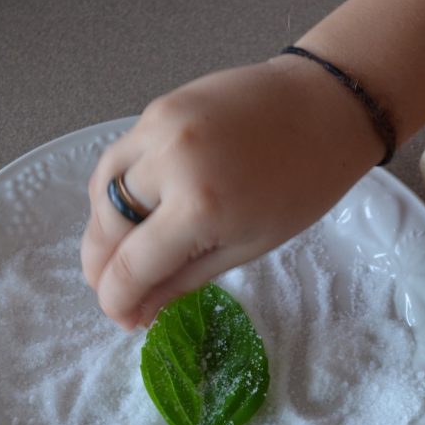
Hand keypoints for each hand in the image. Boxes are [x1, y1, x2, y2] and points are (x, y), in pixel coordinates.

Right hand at [81, 56, 382, 328]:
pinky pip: (117, 160)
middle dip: (101, 268)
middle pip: (107, 228)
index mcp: (200, 206)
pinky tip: (129, 213)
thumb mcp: (250, 245)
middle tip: (115, 292)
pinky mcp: (155, 108)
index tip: (122, 319)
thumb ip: (185, 278)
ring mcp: (156, 128)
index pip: (133, 265)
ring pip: (102, 191)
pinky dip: (114, 192)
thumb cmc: (303, 183)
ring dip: (102, 230)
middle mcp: (167, 163)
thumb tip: (140, 309)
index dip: (117, 300)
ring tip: (118, 256)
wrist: (324, 105)